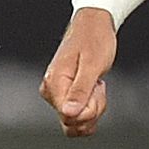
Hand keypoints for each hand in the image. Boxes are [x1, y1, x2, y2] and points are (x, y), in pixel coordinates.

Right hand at [41, 7, 119, 135]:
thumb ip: (81, 90)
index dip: (90, 109)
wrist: (93, 26)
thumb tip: (69, 114)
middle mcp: (50, 91)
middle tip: (97, 84)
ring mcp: (57, 95)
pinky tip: (94, 89)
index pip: (69, 117)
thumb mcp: (93, 64)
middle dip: (93, 108)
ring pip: (77, 121)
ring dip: (94, 107)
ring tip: (96, 84)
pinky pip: (79, 115)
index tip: (96, 88)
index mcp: (53, 84)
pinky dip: (92, 106)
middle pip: (73, 123)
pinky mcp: (64, 96)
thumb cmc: (94, 40)